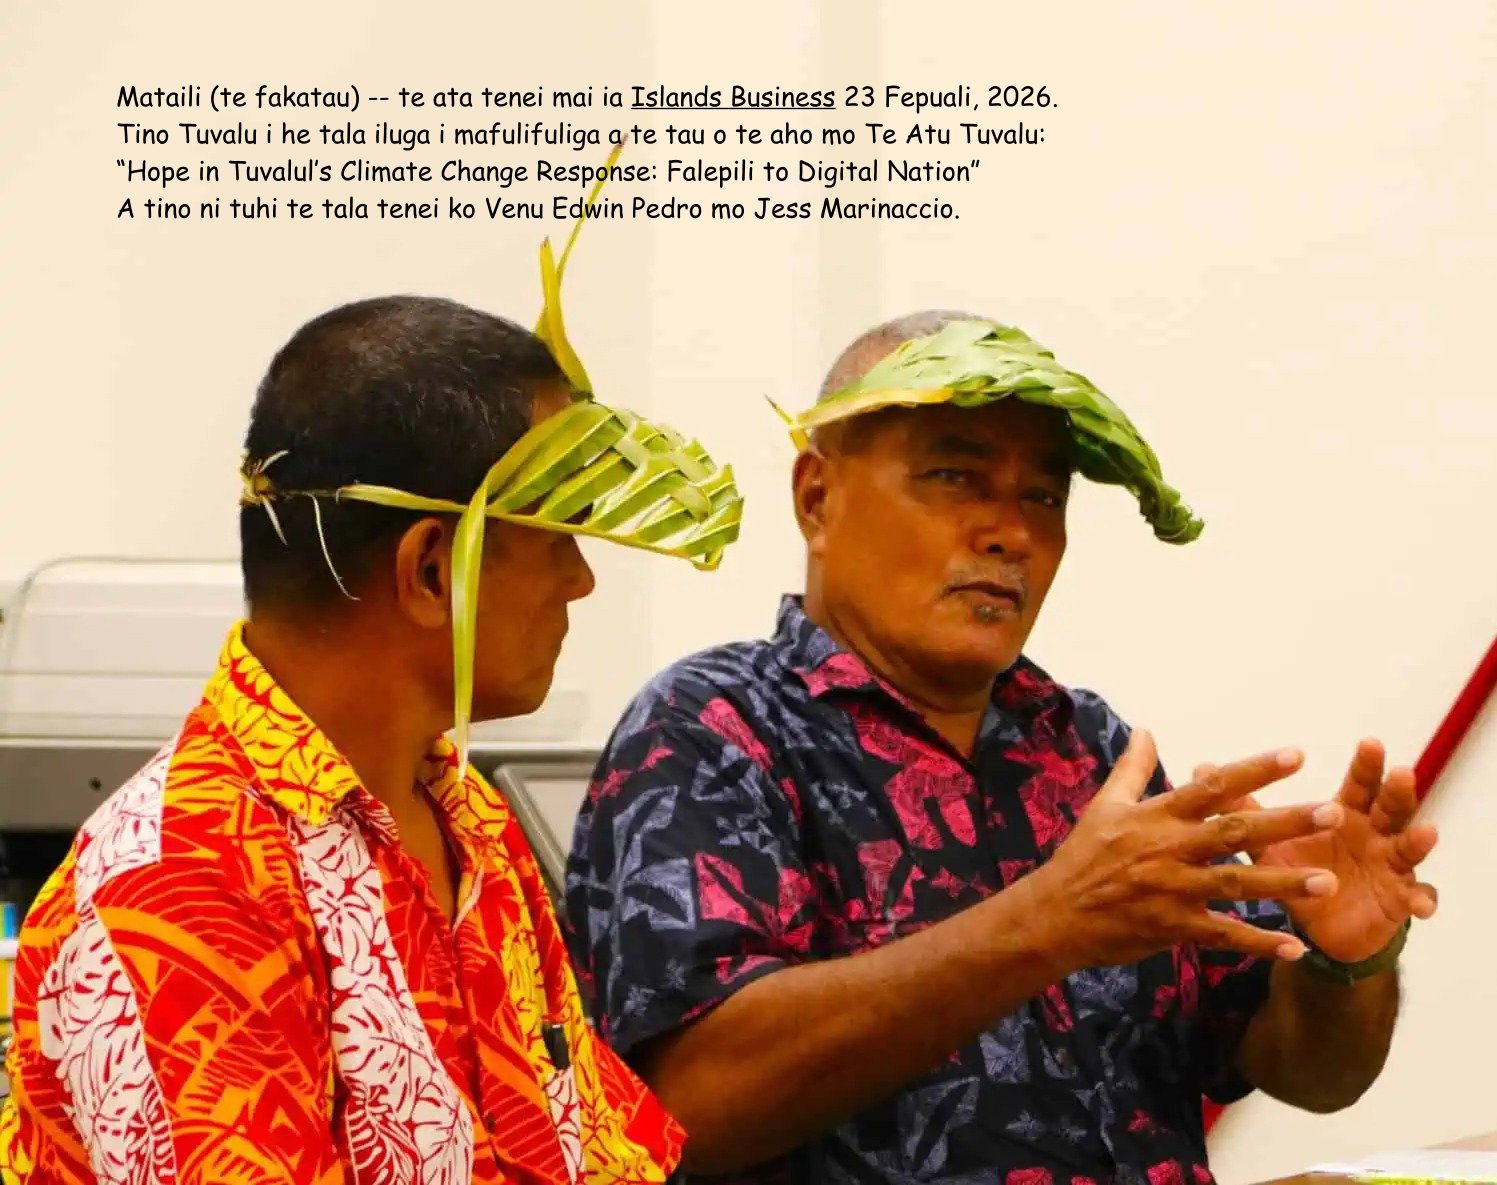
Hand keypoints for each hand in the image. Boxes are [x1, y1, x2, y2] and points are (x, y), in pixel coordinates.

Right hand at [1029, 730, 1340, 973]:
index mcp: (1157, 815)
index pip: (1213, 786)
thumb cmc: (1083, 855)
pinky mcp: (1174, 927)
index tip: (1296, 755)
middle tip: (1332, 812)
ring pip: (1237, 884)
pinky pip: (1223, 936)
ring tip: (1327, 881)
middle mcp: (1170, 849)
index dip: (1255, 770)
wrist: (1056, 913)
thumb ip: (1133, 767)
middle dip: (1285, 822)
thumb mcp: (1105, 805)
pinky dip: (1259, 942)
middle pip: (1235, 831)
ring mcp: (1173, 890)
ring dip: (1283, 883)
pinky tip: (1295, 947)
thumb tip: (1146, 729)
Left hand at [1218, 739, 1439, 963]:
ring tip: (1425, 831)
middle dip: (1397, 790)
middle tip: (1401, 772)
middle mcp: (1374, 834)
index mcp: (1345, 815)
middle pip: (1391, 806)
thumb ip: (1241, 807)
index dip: (1365, 765)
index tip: (1370, 742)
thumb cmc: (1298, 871)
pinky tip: (1423, 905)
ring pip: (1409, 848)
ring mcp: (1390, 866)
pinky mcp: (1398, 900)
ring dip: (1418, 840)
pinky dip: (1423, 899)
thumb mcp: (1269, 841)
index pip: (1358, 784)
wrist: (1320, 925)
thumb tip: (1201, 767)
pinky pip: (1417, 898)